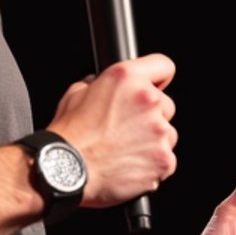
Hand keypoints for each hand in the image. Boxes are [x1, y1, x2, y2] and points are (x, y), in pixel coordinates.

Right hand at [49, 53, 177, 207]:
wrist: (67, 169)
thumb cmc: (69, 134)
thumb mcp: (77, 93)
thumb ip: (99, 85)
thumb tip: (101, 86)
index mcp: (127, 78)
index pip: (163, 65)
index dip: (158, 78)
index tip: (156, 87)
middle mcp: (148, 100)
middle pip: (166, 105)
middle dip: (151, 116)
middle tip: (126, 130)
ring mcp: (159, 131)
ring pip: (168, 134)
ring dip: (153, 141)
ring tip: (125, 150)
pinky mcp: (164, 159)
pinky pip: (166, 160)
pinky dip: (152, 164)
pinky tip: (130, 165)